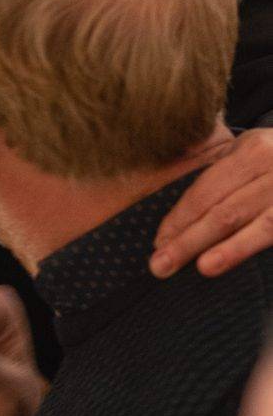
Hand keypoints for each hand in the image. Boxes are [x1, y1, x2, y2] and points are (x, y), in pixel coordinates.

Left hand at [151, 125, 272, 277]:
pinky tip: (226, 262)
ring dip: (224, 249)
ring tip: (200, 267)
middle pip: (224, 209)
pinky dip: (248, 247)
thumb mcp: (255, 151)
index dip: (181, 216)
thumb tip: (177, 209)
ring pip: (254, 223)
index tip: (159, 241)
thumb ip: (222, 170)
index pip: (207, 188)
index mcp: (254, 148)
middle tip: (160, 265)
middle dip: (188, 239)